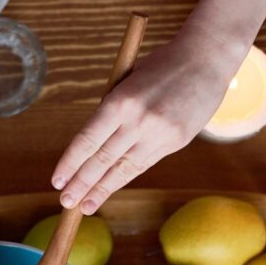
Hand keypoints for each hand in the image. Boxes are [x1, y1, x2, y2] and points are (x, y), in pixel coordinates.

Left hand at [51, 28, 232, 214]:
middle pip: (103, 160)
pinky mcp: (175, 142)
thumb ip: (113, 110)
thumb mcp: (129, 79)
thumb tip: (93, 144)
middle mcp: (138, 121)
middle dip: (81, 184)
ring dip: (102, 189)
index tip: (57, 181)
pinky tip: (111, 188)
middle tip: (65, 202)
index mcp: (121, 101)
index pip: (87, 140)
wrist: (208, 58)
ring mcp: (159, 134)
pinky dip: (125, 177)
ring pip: (124, 168)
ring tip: (85, 206)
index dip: (70, 164)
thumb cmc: (163, 64)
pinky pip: (144, 163)